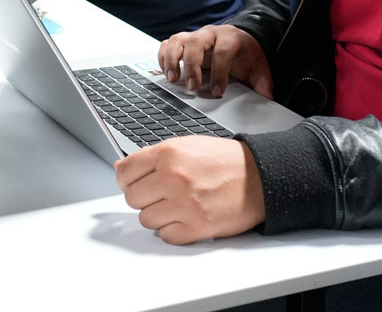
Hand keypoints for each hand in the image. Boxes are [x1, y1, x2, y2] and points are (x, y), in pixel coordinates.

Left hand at [116, 136, 264, 244]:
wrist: (260, 176)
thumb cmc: (225, 161)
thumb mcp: (186, 146)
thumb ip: (152, 157)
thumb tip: (121, 167)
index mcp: (168, 154)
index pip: (124, 172)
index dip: (127, 180)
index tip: (133, 183)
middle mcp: (173, 178)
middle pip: (132, 198)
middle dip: (144, 197)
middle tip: (160, 194)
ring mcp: (184, 204)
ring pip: (146, 219)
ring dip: (158, 215)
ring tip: (176, 205)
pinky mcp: (197, 227)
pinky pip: (166, 236)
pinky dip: (173, 230)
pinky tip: (185, 217)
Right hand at [158, 24, 272, 99]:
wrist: (240, 38)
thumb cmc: (247, 54)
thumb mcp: (259, 66)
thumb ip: (263, 82)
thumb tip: (267, 96)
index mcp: (230, 37)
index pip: (222, 52)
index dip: (220, 73)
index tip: (218, 92)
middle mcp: (210, 33)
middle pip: (195, 44)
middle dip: (192, 66)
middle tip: (192, 87)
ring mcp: (194, 35)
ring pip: (177, 40)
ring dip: (172, 59)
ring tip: (172, 79)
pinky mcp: (184, 41)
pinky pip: (167, 43)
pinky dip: (163, 57)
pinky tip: (165, 73)